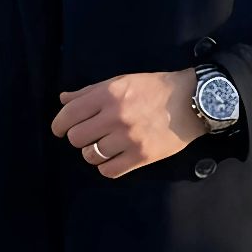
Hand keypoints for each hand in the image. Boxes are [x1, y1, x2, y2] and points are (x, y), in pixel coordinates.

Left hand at [53, 68, 204, 177]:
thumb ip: (90, 91)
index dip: (59, 125)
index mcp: (109, 95)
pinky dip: (107, 166)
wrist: (192, 101)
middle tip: (89, 135)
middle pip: (76, 138)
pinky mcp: (141, 157)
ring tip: (103, 146)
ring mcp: (128, 139)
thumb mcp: (121, 81)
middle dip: (79, 137)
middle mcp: (116, 117)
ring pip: (90, 156)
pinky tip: (113, 158)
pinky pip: (109, 171)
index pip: (69, 114)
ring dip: (92, 152)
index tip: (60, 130)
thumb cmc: (154, 88)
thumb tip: (63, 100)